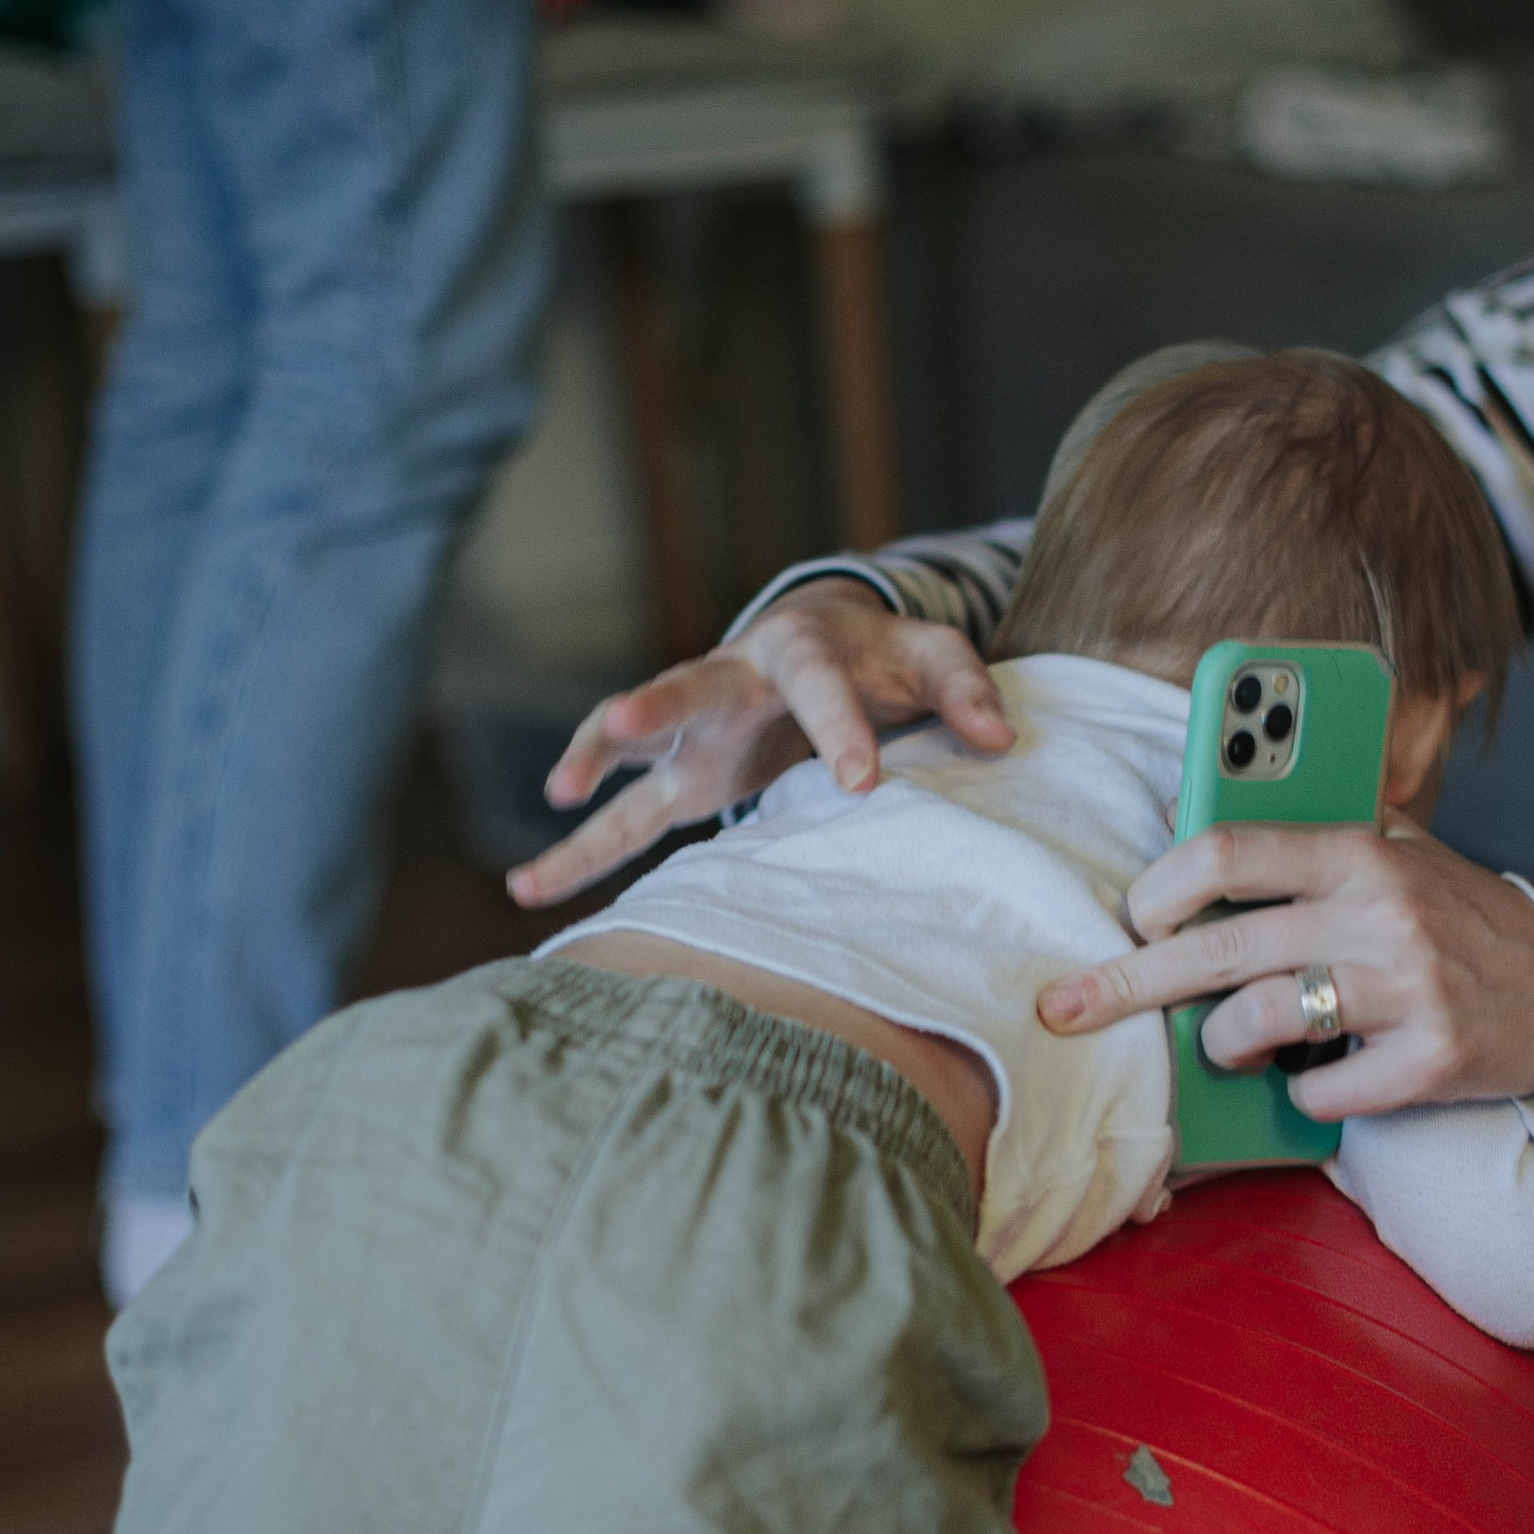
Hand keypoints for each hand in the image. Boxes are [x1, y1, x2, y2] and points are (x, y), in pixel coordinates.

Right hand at [508, 584, 1013, 905]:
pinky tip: (532, 886)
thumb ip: (965, 686)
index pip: (820, 685)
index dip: (841, 728)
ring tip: (557, 793)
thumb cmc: (881, 659)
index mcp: (801, 648)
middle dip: (657, 703)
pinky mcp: (682, 778)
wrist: (826, 649)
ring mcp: (698, 732)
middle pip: (691, 685)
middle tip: (625, 717)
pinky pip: (624, 816)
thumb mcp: (931, 658)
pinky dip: (580, 848)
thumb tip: (1002, 738)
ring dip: (593, 761)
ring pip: (636, 745)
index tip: (863, 782)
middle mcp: (732, 680)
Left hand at [1037, 817, 1533, 1113]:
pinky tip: (1316, 1081)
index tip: (1128, 919)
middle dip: (1126, 984)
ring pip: (1257, 1023)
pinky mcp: (1429, 1063)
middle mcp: (1378, 912)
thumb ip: (1304, 830)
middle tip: (1067, 1007)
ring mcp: (1406, 990)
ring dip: (1221, 1046)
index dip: (1157, 889)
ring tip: (1234, 1045)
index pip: (1226, 851)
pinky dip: (1302, 1096)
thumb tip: (1182, 813)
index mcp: (1359, 850)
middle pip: (1218, 949)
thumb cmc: (1459, 918)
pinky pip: (1320, 1093)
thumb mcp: (1396, 848)